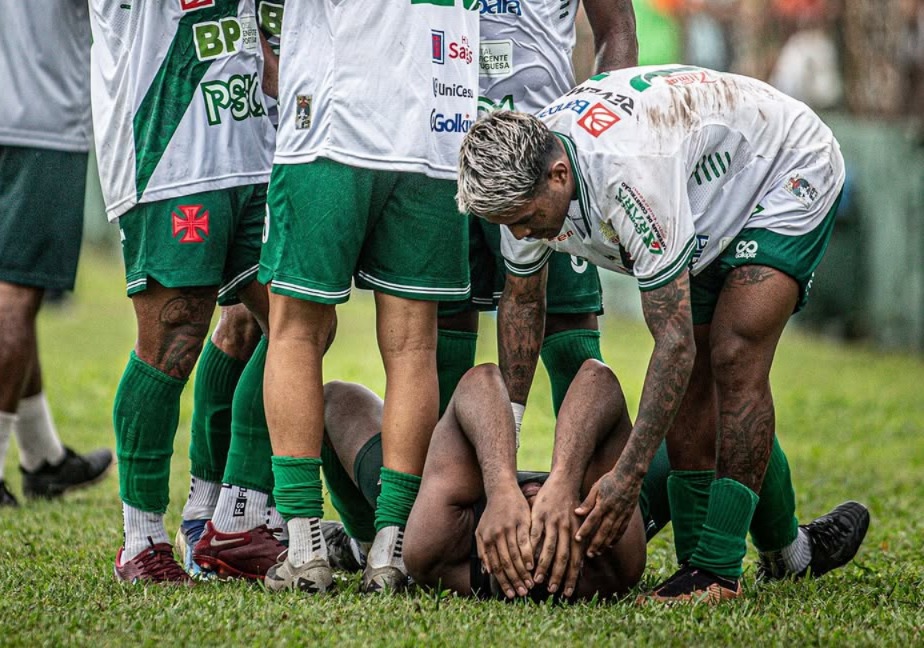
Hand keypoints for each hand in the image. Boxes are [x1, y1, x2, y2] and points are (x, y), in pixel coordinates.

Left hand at [475, 489, 534, 598]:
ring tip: (531, 584)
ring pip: (515, 555)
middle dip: (514, 581)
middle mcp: (495, 536)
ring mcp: (508, 529)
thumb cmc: (492, 514)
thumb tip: (487, 572)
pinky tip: (533, 566)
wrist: (501, 490)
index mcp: (486, 540)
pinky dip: (528, 555)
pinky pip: (525, 542)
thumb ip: (483, 551)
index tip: (511, 594)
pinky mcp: (521, 522)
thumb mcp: (481, 531)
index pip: (495, 566)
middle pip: (505, 564)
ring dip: (523, 572)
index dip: (503, 582)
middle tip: (523, 594)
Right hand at [528, 481, 583, 597]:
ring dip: (542, 566)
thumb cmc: (572, 505)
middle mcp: (566, 529)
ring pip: (548, 548)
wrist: (563, 482)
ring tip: (536, 580)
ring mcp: (552, 522)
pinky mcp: (540, 515)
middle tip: (551, 590)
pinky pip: (535, 534)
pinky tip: (525, 560)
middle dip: (557, 575)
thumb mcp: (581, 522)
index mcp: (577, 532)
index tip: (566, 592)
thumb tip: (586, 560)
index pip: (575, 559)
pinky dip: (530, 548)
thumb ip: (581, 540)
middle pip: (562, 557)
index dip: (571, 577)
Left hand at [574, 468, 640, 557]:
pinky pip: (622, 530)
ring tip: (597, 553)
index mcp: (604, 503)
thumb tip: (577, 513)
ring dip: (604, 544)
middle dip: (595, 544)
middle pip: (603, 531)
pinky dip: (616, 538)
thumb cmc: (610, 479)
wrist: (630, 475)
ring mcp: (622, 514)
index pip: (592, 519)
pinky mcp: (628, 515)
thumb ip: (587, 502)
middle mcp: (613, 511)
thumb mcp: (596, 487)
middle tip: (588, 555)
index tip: (577, 539)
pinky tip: (610, 545)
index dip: (584, 530)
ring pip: (613, 533)